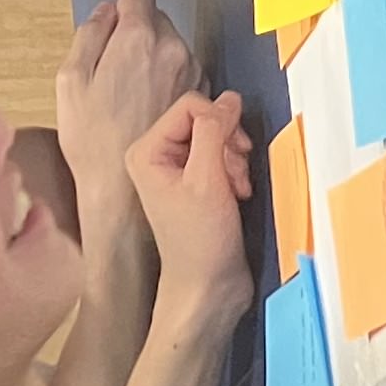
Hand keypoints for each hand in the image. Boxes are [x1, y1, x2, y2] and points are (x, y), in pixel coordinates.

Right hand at [54, 0, 195, 233]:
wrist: (123, 191)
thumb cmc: (92, 139)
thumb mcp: (70, 81)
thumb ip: (89, 34)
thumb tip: (105, 10)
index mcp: (138, 38)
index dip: (121, 6)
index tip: (112, 28)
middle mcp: (173, 49)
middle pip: (155, 19)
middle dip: (136, 34)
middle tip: (116, 71)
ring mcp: (192, 72)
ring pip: (171, 46)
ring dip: (154, 59)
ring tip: (132, 96)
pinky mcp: (202, 95)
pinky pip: (184, 71)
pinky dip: (169, 80)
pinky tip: (149, 108)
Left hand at [127, 85, 258, 322]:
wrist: (208, 287)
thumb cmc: (201, 240)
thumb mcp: (208, 177)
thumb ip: (215, 130)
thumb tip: (229, 98)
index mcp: (146, 150)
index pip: (190, 105)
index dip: (219, 123)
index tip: (234, 153)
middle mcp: (157, 155)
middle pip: (204, 119)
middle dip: (228, 143)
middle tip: (235, 174)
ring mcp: (176, 169)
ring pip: (217, 137)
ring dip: (235, 159)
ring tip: (238, 188)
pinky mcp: (196, 182)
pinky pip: (221, 156)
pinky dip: (235, 170)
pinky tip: (239, 193)